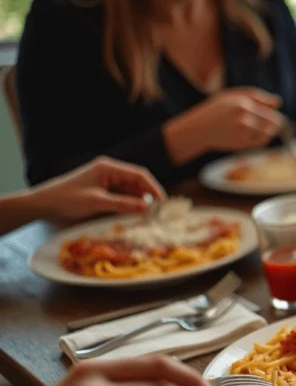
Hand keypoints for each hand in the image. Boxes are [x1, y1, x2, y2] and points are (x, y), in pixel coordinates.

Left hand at [26, 157, 164, 219]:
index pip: (139, 175)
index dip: (154, 188)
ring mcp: (106, 182)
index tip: (163, 204)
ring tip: (147, 217)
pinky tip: (134, 217)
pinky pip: (122, 198)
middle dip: (148, 197)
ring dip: (139, 203)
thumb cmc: (66, 199)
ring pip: (131, 192)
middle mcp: (110, 172)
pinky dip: (129, 206)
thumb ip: (122, 204)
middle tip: (158, 213)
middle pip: (137, 183)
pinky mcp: (103, 192)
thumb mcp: (96, 202)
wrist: (43, 204)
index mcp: (108, 167)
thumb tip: (147, 208)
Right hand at [165, 87, 284, 162]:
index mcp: (243, 102)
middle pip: (275, 122)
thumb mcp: (233, 96)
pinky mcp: (242, 144)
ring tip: (251, 128)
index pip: (272, 110)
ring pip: (269, 133)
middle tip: (262, 124)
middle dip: (274, 124)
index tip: (271, 116)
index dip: (274, 114)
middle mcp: (244, 116)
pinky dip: (259, 140)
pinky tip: (247, 135)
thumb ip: (256, 96)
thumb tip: (279, 102)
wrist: (199, 129)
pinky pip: (260, 142)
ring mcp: (244, 131)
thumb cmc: (217, 110)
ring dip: (266, 132)